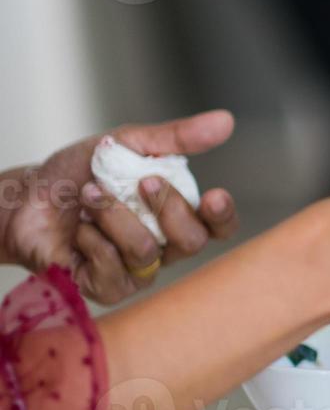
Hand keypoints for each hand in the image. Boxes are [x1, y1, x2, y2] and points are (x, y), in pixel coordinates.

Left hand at [1, 111, 238, 303]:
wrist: (25, 197)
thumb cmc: (77, 174)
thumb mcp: (127, 143)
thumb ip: (176, 137)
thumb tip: (225, 121)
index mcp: (177, 214)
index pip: (218, 226)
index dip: (222, 215)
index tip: (214, 195)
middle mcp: (163, 246)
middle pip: (192, 241)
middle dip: (166, 207)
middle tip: (141, 182)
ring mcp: (136, 270)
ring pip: (145, 252)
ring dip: (113, 216)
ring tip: (90, 196)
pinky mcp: (106, 288)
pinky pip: (112, 269)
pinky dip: (91, 239)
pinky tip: (79, 229)